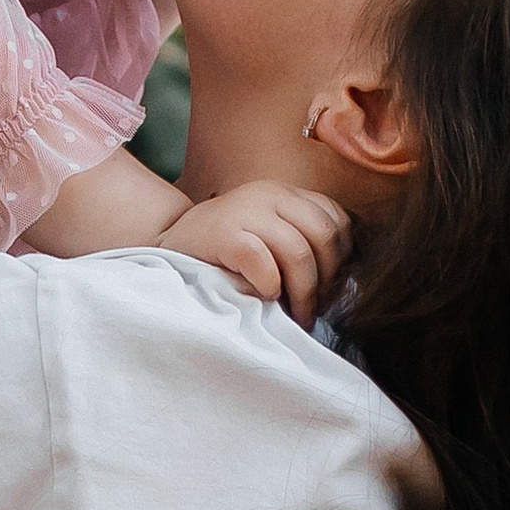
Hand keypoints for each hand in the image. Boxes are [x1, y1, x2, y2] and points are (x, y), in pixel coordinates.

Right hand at [162, 179, 351, 323]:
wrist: (168, 244)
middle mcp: (269, 194)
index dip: (342, 258)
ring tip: (296, 315)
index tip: (330, 288)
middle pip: (324, 235)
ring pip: (298, 251)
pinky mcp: (224, 233)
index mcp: (285, 194)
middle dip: (327, 280)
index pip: (336, 220)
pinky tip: (265, 297)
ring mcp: (245, 210)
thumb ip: (300, 243)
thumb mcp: (268, 235)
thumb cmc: (224, 251)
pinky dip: (271, 286)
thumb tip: (341, 282)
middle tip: (314, 308)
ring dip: (304, 292)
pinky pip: (263, 262)